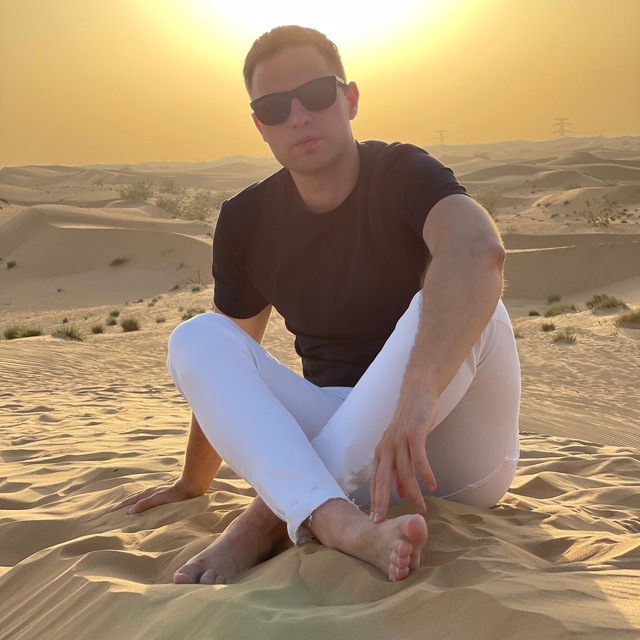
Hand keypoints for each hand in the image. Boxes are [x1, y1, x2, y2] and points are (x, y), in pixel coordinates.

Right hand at [107, 479, 200, 514]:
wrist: (192, 486)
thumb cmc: (177, 494)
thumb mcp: (159, 499)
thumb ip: (145, 504)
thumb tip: (130, 511)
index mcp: (148, 494)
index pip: (130, 501)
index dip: (120, 507)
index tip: (109, 512)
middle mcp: (151, 491)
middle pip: (133, 498)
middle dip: (123, 504)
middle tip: (113, 510)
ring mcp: (157, 492)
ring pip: (140, 498)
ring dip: (131, 503)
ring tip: (125, 508)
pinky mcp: (163, 494)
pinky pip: (147, 499)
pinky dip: (141, 502)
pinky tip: (144, 505)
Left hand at [369, 390, 437, 522]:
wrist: (416, 395)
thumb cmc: (409, 424)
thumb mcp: (399, 447)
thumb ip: (398, 470)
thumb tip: (398, 492)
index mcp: (381, 452)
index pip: (375, 481)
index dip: (374, 500)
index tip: (374, 520)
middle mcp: (387, 448)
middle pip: (383, 479)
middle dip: (381, 502)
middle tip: (382, 522)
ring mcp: (399, 441)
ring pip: (404, 473)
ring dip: (413, 493)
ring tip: (421, 509)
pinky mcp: (414, 435)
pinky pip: (419, 459)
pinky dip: (425, 473)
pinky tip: (432, 486)